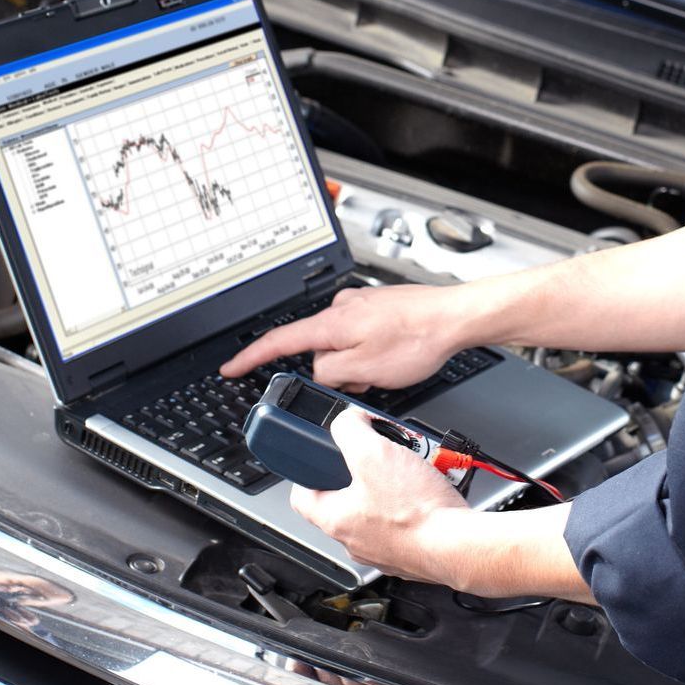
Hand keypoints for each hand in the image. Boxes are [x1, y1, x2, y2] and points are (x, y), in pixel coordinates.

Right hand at [220, 283, 467, 389]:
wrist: (454, 317)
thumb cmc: (418, 338)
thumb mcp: (364, 370)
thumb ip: (329, 374)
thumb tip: (318, 373)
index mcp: (331, 323)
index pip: (278, 342)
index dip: (250, 358)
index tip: (230, 367)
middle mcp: (341, 308)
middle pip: (318, 352)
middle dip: (338, 373)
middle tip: (370, 378)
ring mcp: (360, 306)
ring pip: (344, 348)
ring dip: (360, 365)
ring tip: (391, 365)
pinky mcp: (378, 309)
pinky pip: (362, 339)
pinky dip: (374, 354)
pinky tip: (397, 356)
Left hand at [290, 408, 468, 580]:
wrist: (458, 545)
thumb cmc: (416, 512)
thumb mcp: (373, 452)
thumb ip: (351, 429)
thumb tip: (347, 421)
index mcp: (335, 519)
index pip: (303, 495)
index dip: (310, 471)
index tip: (322, 457)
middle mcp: (355, 539)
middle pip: (350, 495)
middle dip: (369, 468)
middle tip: (386, 453)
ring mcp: (384, 548)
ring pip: (381, 505)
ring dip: (397, 482)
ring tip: (415, 466)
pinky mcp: (411, 551)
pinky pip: (408, 518)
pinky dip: (418, 500)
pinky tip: (432, 487)